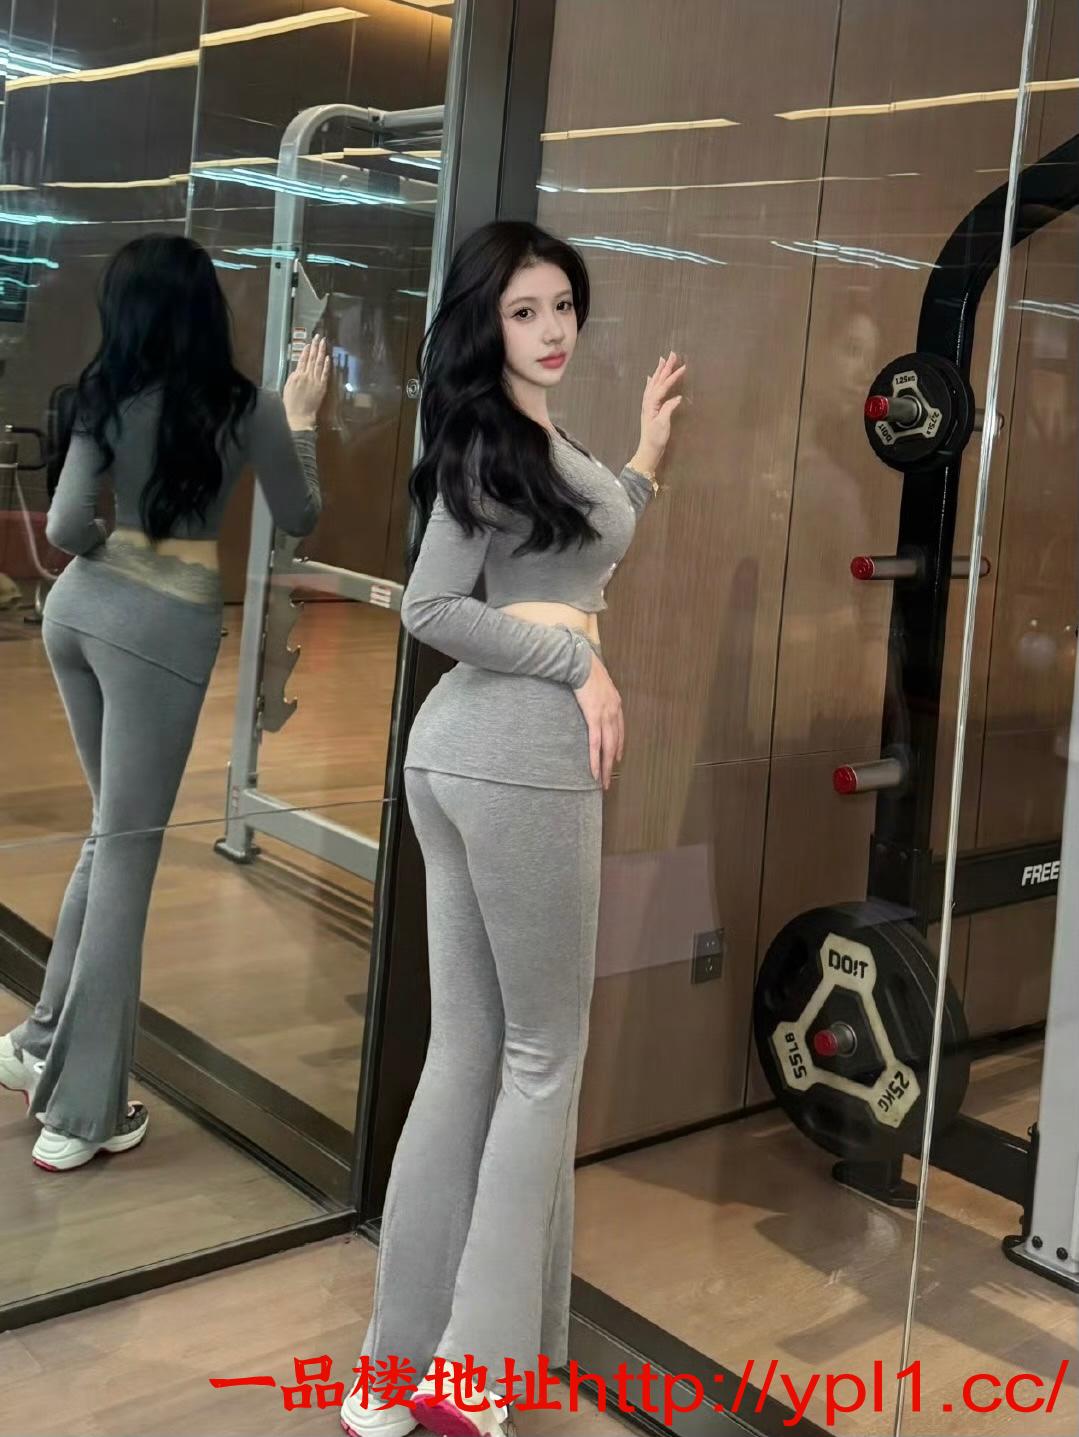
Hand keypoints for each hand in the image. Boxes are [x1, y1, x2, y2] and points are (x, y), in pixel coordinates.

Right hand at [283, 337, 330, 429]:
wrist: (301, 416)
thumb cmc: (292, 403)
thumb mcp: (288, 387)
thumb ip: (293, 376)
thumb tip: (298, 369)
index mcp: (297, 375)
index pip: (302, 359)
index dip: (306, 350)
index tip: (309, 343)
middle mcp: (307, 376)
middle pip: (312, 358)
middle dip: (315, 346)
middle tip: (318, 337)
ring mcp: (315, 380)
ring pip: (319, 363)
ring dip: (321, 352)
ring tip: (323, 343)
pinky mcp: (322, 386)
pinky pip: (325, 373)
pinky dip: (327, 365)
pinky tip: (328, 357)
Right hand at [573, 652, 623, 790]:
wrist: (581, 662)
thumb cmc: (585, 668)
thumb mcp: (597, 681)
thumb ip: (597, 692)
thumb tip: (591, 695)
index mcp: (615, 703)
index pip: (620, 730)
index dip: (619, 745)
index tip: (617, 757)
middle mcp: (614, 711)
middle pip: (615, 743)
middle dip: (612, 762)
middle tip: (609, 779)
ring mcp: (605, 715)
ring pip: (607, 748)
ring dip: (605, 767)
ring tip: (602, 782)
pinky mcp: (594, 717)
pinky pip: (596, 744)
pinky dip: (596, 759)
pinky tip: (594, 771)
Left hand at [637, 351, 686, 469]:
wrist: (648, 451)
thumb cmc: (656, 439)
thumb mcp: (663, 424)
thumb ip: (668, 408)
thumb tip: (677, 397)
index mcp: (651, 404)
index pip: (663, 386)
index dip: (673, 376)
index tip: (683, 367)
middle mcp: (648, 402)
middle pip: (657, 381)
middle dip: (665, 367)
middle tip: (672, 354)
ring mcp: (648, 405)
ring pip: (654, 383)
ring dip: (659, 371)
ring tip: (663, 360)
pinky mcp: (650, 409)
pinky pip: (651, 390)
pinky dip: (652, 382)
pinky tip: (651, 377)